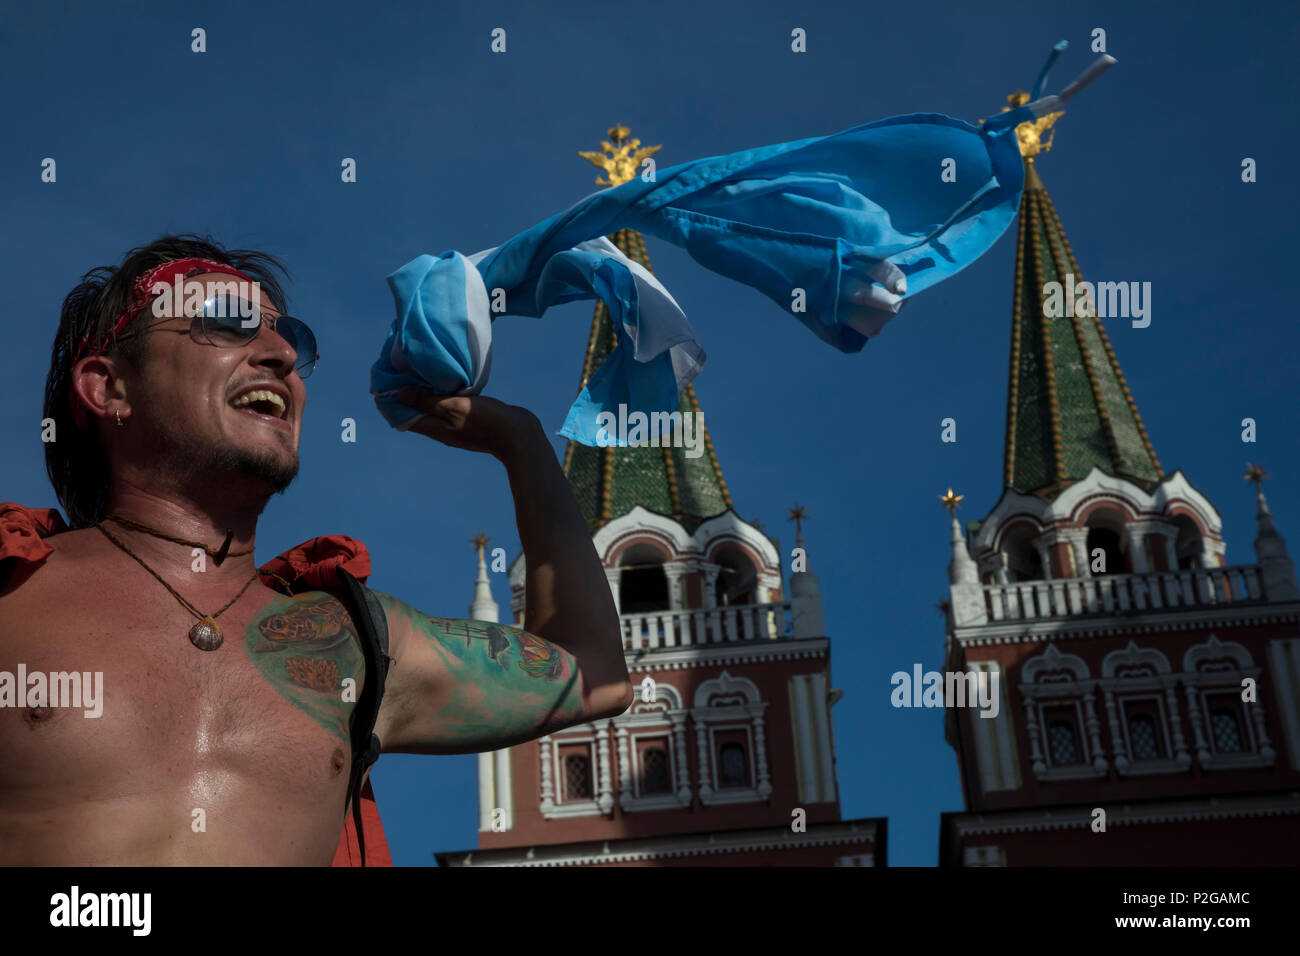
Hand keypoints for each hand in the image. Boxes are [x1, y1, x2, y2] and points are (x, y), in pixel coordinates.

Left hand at [395, 388, 540, 460]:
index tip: (387, 384)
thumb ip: (427, 401)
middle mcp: (444, 430)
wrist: (520, 436)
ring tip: (421, 375)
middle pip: (419, 414)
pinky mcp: (473, 421)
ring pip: (436, 410)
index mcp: (436, 429)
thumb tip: (399, 394)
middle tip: (403, 373)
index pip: (405, 418)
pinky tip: (448, 383)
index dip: (394, 403)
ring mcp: (459, 427)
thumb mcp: (454, 407)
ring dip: (427, 395)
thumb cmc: (487, 421)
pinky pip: (452, 408)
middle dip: (408, 397)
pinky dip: (444, 396)